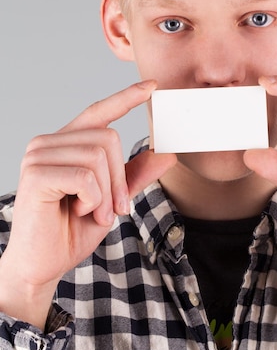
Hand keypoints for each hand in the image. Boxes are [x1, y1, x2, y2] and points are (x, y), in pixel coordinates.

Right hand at [0, 80, 175, 327]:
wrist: (43, 264)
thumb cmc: (71, 230)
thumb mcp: (113, 199)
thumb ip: (134, 175)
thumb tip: (167, 154)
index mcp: (67, 144)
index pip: (99, 112)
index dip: (126, 98)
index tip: (152, 85)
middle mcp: (50, 142)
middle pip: (109, 137)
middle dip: (119, 179)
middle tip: (113, 208)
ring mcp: (39, 155)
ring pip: (99, 157)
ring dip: (106, 194)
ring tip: (91, 213)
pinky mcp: (36, 173)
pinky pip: (86, 176)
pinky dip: (93, 200)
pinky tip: (77, 211)